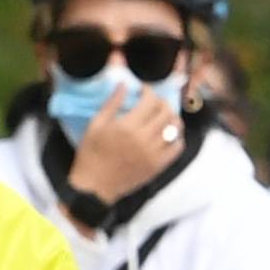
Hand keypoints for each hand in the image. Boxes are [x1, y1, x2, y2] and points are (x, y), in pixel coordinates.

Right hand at [65, 82, 186, 202]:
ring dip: (171, 118)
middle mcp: (144, 139)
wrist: (95, 185)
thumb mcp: (96, 124)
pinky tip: (168, 134)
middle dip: (162, 102)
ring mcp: (154, 154)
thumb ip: (112, 103)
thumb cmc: (91, 153)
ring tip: (163, 116)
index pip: (150, 101)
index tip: (143, 90)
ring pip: (175, 129)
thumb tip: (124, 84)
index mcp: (127, 126)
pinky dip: (176, 138)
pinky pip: (177, 148)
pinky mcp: (159, 166)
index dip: (149, 91)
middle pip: (166, 113)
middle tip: (154, 102)